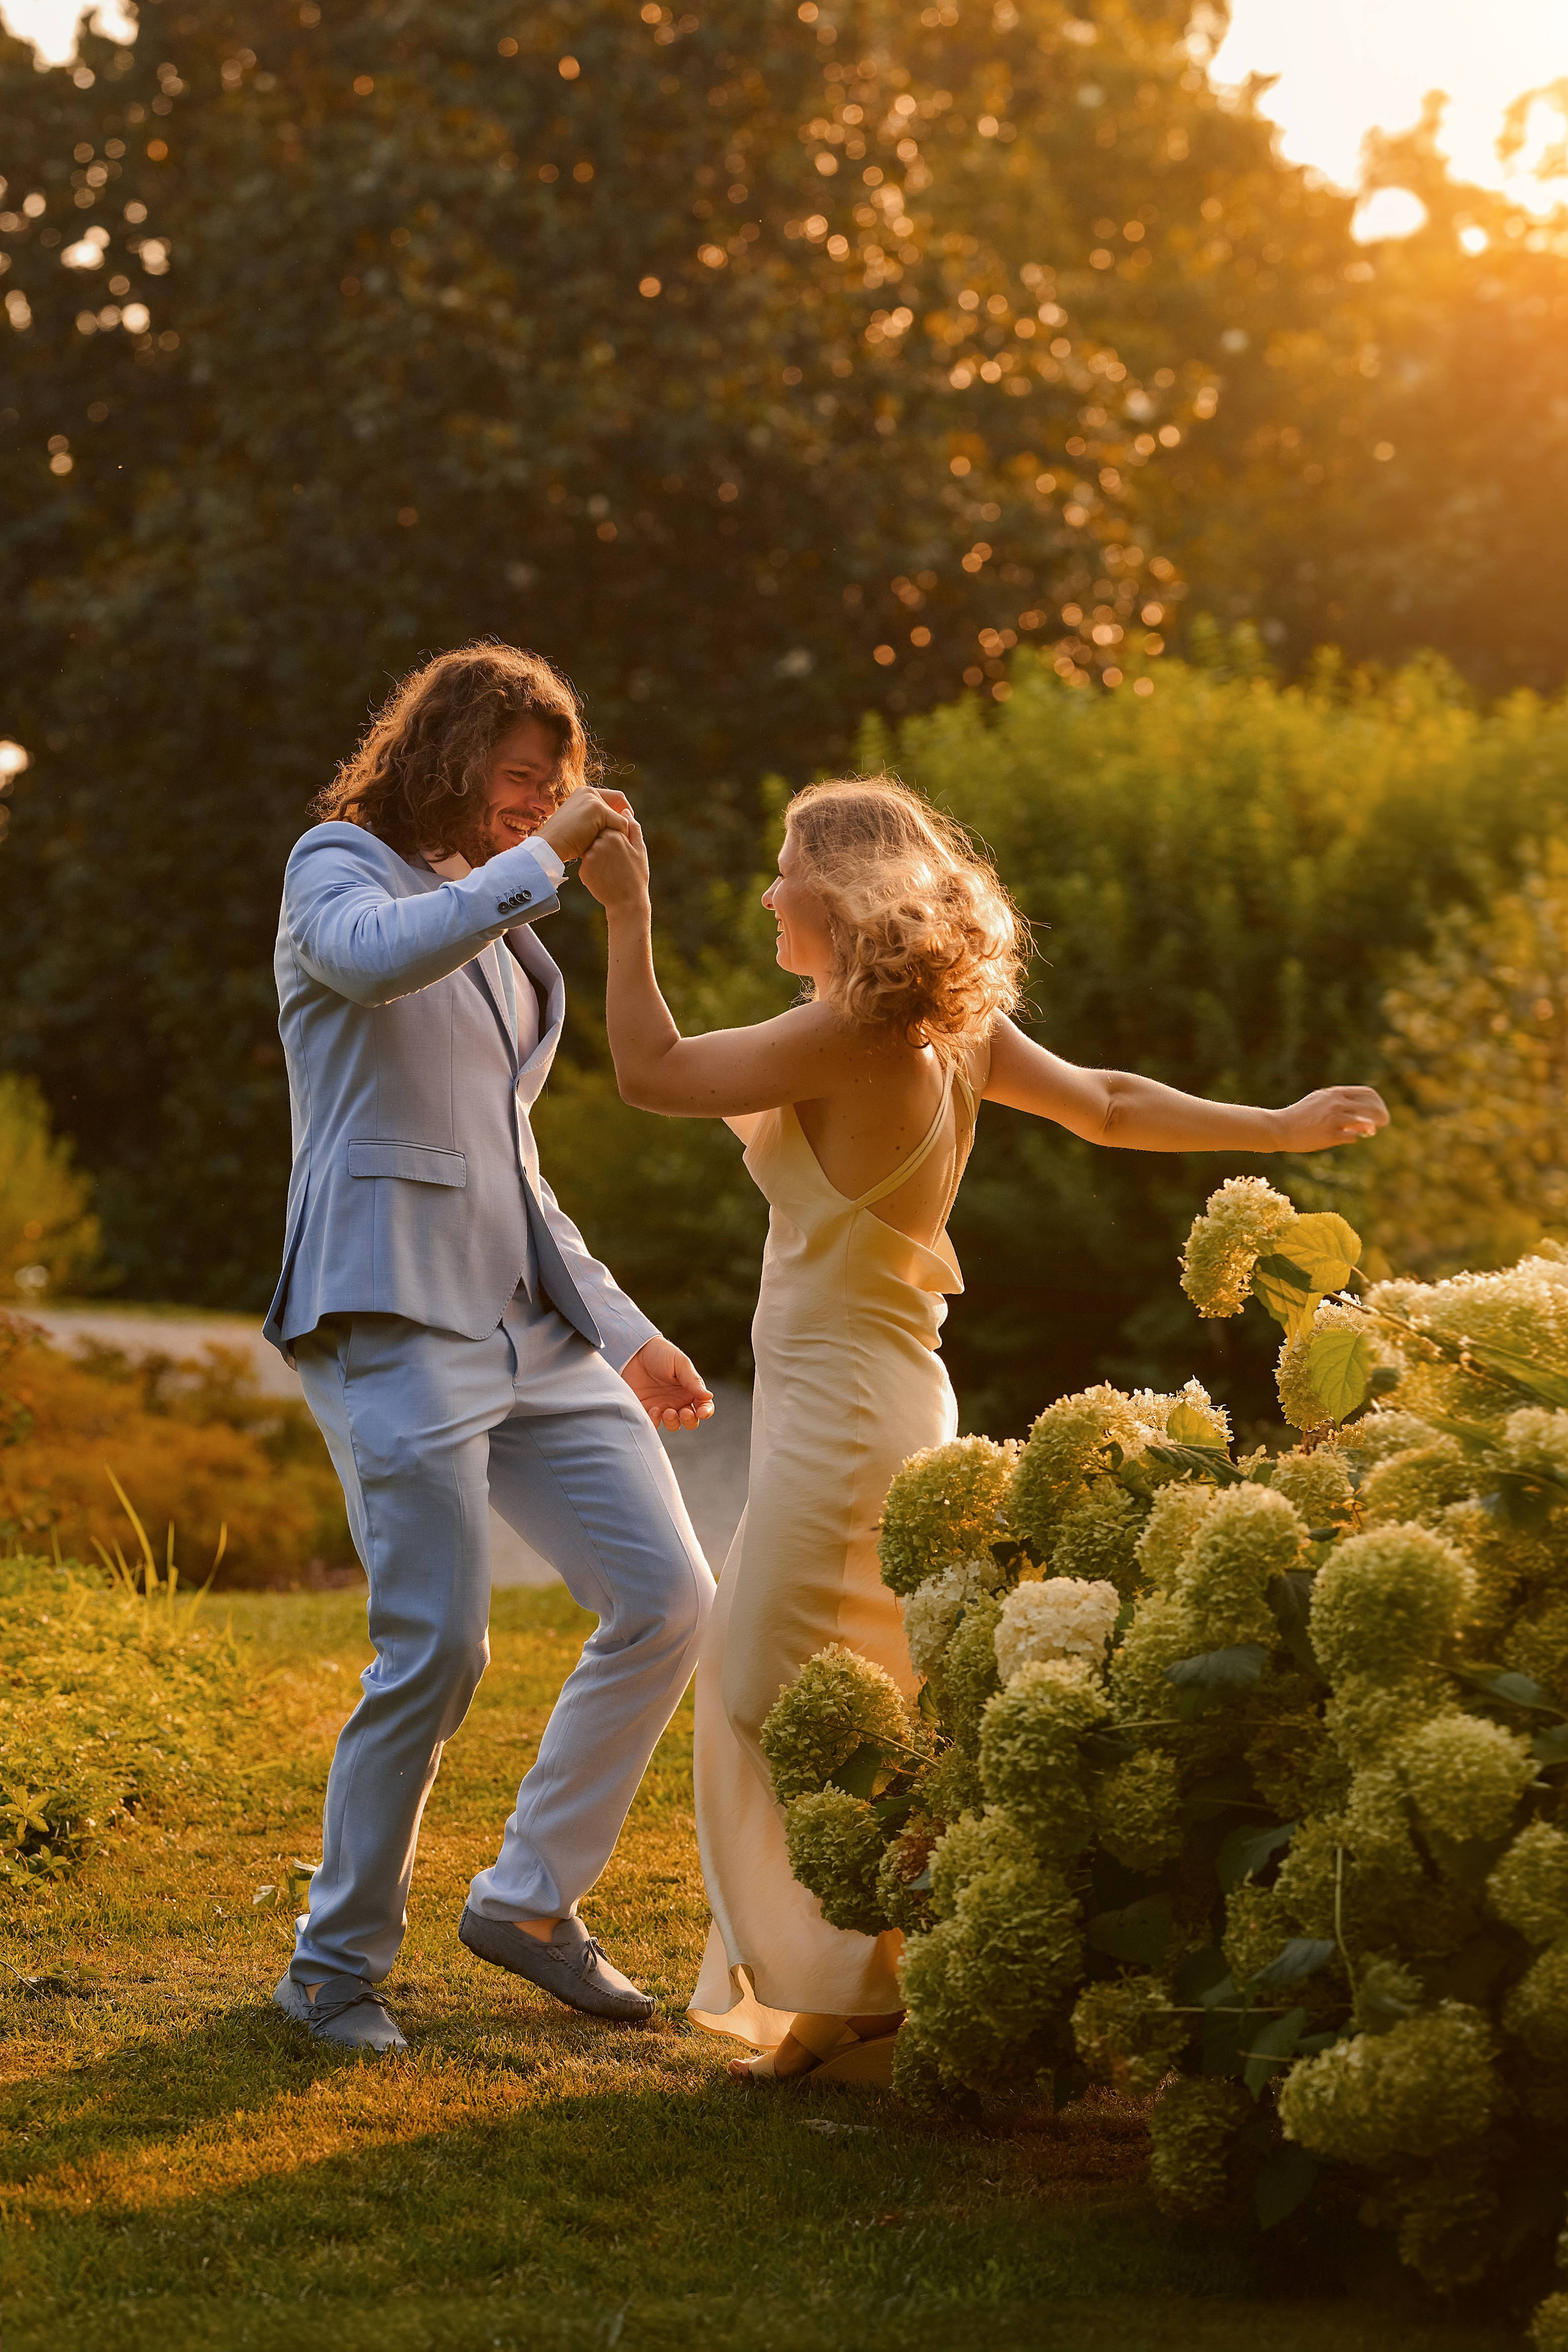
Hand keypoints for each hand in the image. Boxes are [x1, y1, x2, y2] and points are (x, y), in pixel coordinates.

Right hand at [535, 786, 630, 863]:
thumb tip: (622, 826)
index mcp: (583, 794)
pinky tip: (608, 848)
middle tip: (623, 839)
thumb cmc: (565, 843)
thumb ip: (598, 822)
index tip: (622, 830)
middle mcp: (588, 792)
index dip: (621, 812)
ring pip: (621, 816)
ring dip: (619, 832)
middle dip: (622, 821)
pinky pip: (621, 824)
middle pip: (619, 802)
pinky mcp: (597, 808)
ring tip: (612, 846)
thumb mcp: (583, 827)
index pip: (613, 798)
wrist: (549, 846)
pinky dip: (619, 837)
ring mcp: (592, 798)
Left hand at [580, 814, 650, 913]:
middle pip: (596, 835)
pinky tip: (604, 877)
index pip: (607, 825)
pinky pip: (586, 863)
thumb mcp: (640, 849)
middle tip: (615, 861)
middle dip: (603, 845)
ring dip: (598, 856)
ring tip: (611, 870)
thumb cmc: (637, 875)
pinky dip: (593, 868)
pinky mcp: (583, 868)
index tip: (620, 850)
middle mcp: (600, 842)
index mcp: (615, 835)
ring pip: (590, 849)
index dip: (614, 837)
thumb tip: (625, 810)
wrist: (627, 902)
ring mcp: (590, 855)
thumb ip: (633, 828)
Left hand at [620, 1335, 713, 1431]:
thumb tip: (708, 1396)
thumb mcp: (680, 1363)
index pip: (704, 1406)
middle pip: (690, 1421)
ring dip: (673, 1422)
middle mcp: (678, 1400)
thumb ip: (693, 1381)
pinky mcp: (645, 1409)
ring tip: (667, 1411)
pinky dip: (655, 1422)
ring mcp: (662, 1406)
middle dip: (690, 1421)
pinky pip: (653, 1423)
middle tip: (684, 1412)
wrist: (634, 1351)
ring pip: (673, 1425)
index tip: (701, 1412)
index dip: (705, 1412)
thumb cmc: (660, 1353)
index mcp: (690, 1389)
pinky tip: (653, 1410)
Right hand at [1274, 1085, 1388, 1152]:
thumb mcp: (1319, 1101)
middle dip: (1382, 1116)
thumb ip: (1338, 1102)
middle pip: (1372, 1107)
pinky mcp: (1331, 1135)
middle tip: (1383, 1123)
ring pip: (1366, 1123)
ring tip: (1370, 1132)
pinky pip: (1353, 1137)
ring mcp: (1335, 1119)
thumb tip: (1358, 1112)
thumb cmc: (1300, 1116)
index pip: (1368, 1094)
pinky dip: (1353, 1138)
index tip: (1378, 1111)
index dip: (1378, 1103)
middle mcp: (1337, 1103)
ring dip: (1371, 1128)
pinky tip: (1347, 1138)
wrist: (1280, 1128)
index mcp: (1335, 1093)